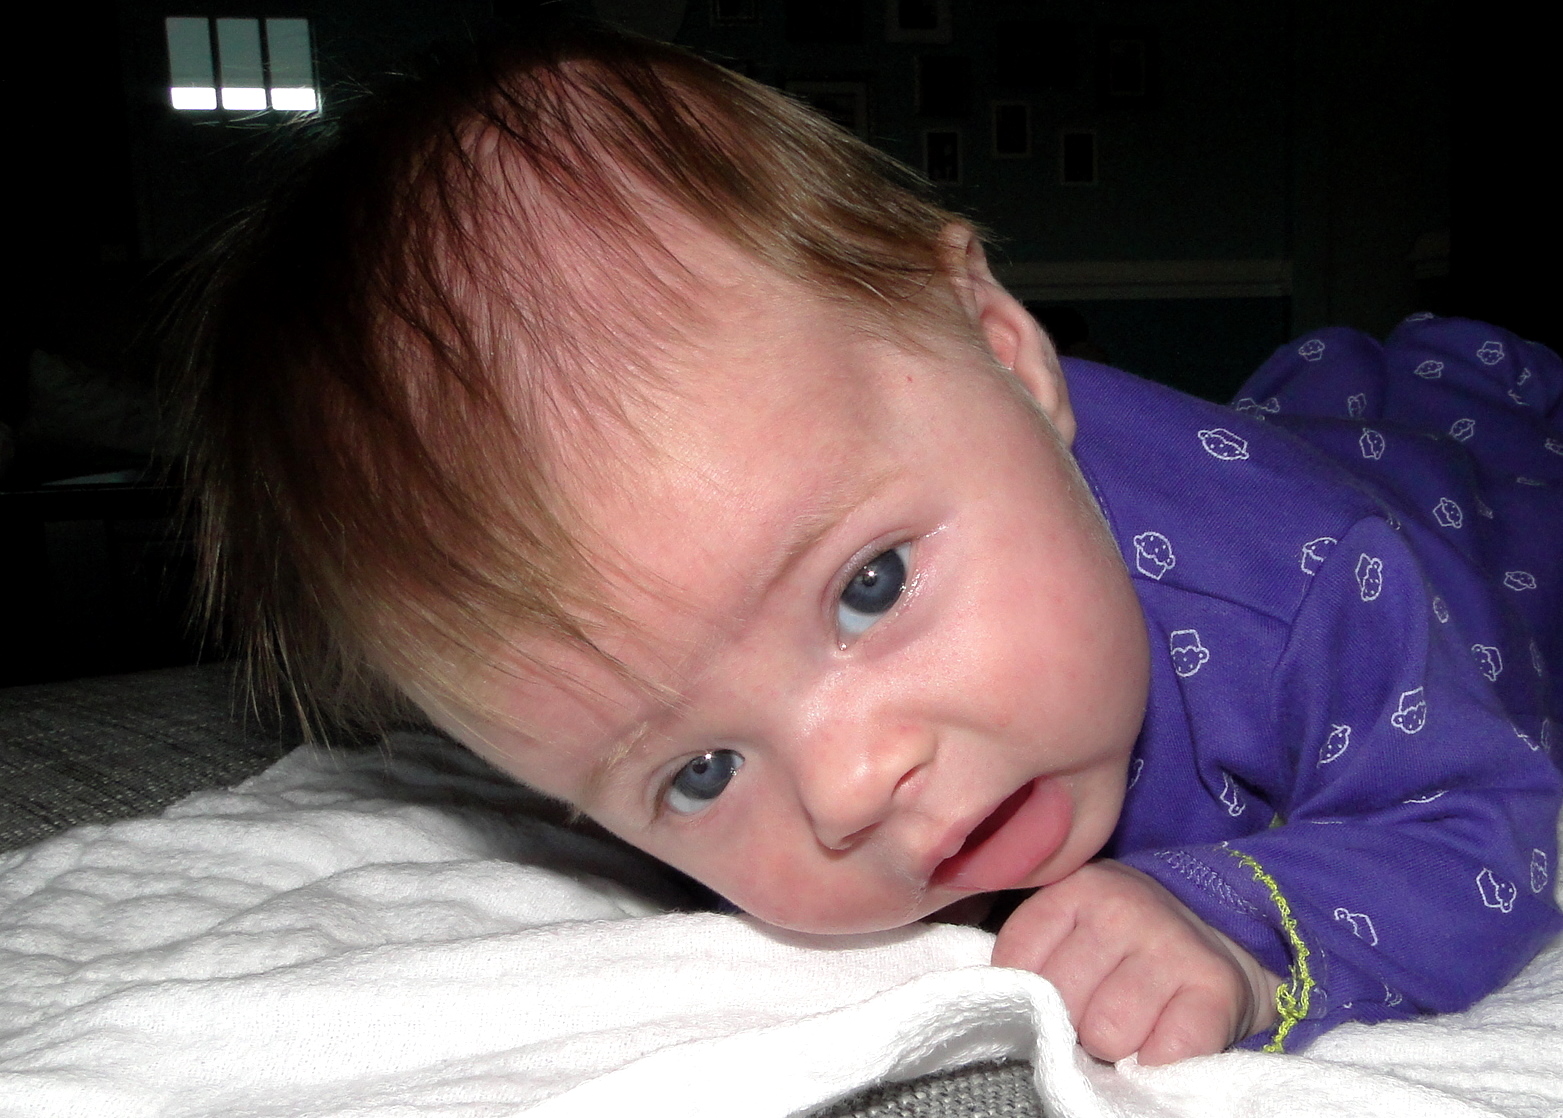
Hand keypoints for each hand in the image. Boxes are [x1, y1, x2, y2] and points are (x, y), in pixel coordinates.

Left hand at [991, 860, 1281, 1064]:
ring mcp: (1170, 942)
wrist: (1224, 945)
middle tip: (1099, 1011)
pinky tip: (1166, 1035)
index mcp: (1074, 888)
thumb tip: (994, 1004)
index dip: (1028, 996)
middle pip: (1060, 1002)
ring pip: (1107, 1033)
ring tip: (1134, 1023)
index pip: (1015, 963)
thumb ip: (1031, 956)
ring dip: (1118, 1047)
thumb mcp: (1072, 930)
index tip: (1051, 996)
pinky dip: (1160, 1061)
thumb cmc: (1126, 951)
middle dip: (1073, 1023)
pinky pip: (1163, 1054)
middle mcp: (1121, 905)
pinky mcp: (1214, 986)